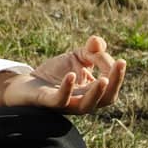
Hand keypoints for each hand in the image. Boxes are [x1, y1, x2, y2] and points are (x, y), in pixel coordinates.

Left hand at [0, 35, 124, 114]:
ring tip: (104, 79)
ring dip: (97, 93)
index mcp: (92, 93)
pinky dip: (67, 89)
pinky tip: (72, 75)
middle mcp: (83, 101)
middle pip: (106, 99)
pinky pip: (60, 100)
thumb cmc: (54, 74)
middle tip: (121, 63)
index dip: (112, 68)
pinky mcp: (48, 102)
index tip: (105, 51)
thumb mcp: (76, 57)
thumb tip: (98, 41)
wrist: (26, 85)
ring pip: (86, 106)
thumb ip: (91, 50)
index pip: (110, 83)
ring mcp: (66, 104)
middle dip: (116, 81)